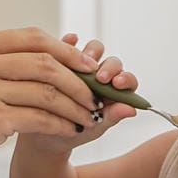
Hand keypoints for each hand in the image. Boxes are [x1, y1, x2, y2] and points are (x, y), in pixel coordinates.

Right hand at [0, 28, 105, 177]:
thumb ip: (4, 65)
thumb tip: (56, 61)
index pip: (33, 38)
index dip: (66, 50)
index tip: (88, 65)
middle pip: (45, 62)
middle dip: (78, 80)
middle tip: (96, 94)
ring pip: (47, 92)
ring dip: (76, 106)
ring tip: (90, 116)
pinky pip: (40, 118)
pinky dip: (62, 125)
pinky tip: (72, 130)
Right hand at [15, 33, 140, 155]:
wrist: (46, 136)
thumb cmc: (75, 132)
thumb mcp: (94, 128)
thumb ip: (112, 117)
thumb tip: (131, 110)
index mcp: (113, 91)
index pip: (125, 79)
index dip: (124, 79)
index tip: (117, 84)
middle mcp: (98, 76)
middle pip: (110, 61)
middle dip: (109, 67)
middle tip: (100, 78)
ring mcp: (80, 67)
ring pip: (90, 51)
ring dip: (89, 54)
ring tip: (81, 64)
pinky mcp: (61, 61)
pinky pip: (65, 47)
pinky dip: (68, 41)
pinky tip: (68, 41)